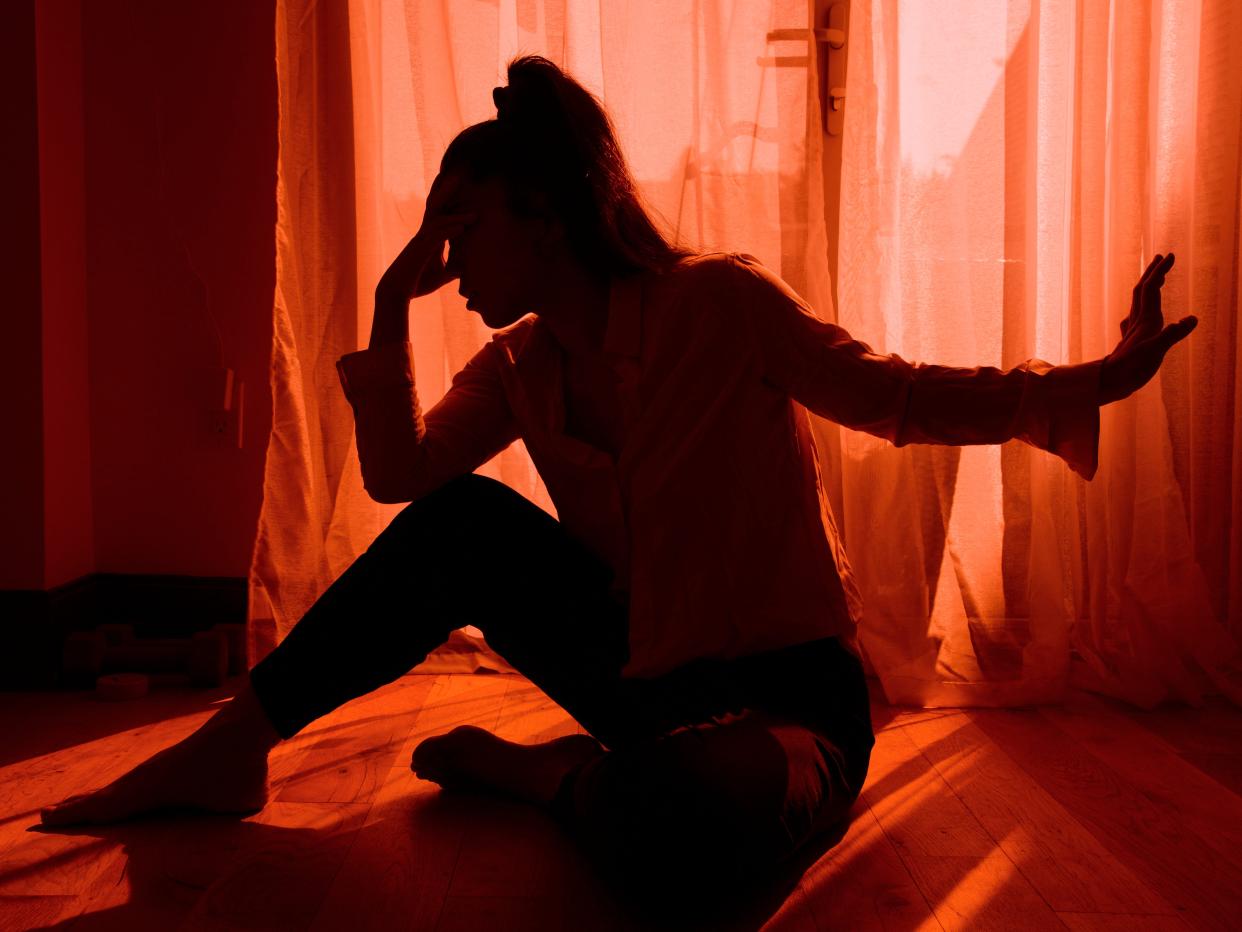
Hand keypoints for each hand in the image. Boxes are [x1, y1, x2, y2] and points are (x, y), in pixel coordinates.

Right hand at [376, 172, 475, 302]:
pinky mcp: (418, 251)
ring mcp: (420, 242)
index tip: (468, 195)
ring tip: (475, 215)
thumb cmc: (416, 283)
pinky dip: (449, 231)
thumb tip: (469, 268)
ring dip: (457, 217)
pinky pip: (435, 237)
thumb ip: (454, 269)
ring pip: (439, 222)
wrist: (395, 293)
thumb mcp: (441, 276)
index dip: (454, 205)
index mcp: (430, 239)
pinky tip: (462, 228)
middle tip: (464, 181)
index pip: (443, 217)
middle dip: (450, 196)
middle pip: (438, 210)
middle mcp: (424, 236)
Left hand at [1099, 252, 1197, 404]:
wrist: (1109, 382)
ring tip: (1155, 278)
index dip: (1160, 271)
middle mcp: (1138, 321)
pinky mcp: (1131, 339)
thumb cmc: (1131, 369)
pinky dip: (1142, 307)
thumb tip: (1193, 319)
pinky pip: (1136, 316)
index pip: (1151, 288)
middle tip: (1162, 257)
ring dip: (1147, 286)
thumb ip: (1173, 335)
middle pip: (1142, 290)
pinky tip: (1137, 314)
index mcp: (1145, 320)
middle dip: (1153, 272)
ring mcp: (1133, 330)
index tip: (1170, 256)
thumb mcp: (1155, 352)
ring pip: (1138, 301)